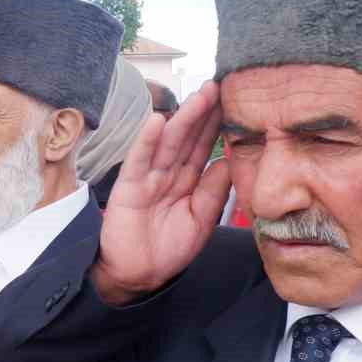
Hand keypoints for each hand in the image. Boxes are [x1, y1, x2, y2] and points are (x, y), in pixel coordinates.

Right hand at [94, 81, 230, 305]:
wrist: (138, 276)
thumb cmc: (168, 250)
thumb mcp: (200, 221)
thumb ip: (213, 192)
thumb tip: (229, 161)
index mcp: (186, 181)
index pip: (203, 147)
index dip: (216, 125)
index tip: (232, 101)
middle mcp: (167, 174)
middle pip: (187, 138)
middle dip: (203, 112)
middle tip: (219, 86)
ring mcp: (147, 178)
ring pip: (168, 143)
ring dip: (182, 119)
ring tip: (198, 97)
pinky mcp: (129, 188)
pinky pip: (139, 161)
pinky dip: (146, 141)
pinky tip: (156, 122)